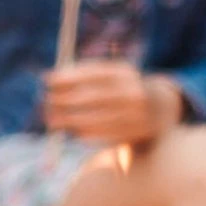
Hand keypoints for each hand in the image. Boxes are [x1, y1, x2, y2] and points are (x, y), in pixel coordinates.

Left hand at [44, 61, 182, 144]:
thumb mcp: (109, 76)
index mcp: (124, 72)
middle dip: (65, 100)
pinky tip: (74, 132)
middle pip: (93, 95)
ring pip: (96, 118)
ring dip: (70, 120)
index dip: (69, 76)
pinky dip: (86, 133)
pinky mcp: (134, 132)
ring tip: (52, 121)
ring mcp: (135, 113)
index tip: (47, 80)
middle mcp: (132, 91)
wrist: (160, 110)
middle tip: (45, 103)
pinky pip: (105, 134)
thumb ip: (83, 76)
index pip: (93, 72)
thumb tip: (49, 79)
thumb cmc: (121, 90)